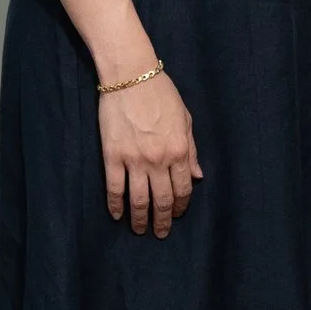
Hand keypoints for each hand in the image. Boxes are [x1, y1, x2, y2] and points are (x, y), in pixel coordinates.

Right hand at [99, 71, 200, 235]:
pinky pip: (114, 187)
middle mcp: (159, 160)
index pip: (183, 189)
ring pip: (139, 199)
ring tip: (139, 229)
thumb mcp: (185, 120)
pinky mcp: (113, 156)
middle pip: (162, 200)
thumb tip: (198, 177)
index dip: (181, 207)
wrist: (131, 76)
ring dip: (140, 219)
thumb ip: (191, 150)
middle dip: (162, 220)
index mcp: (180, 150)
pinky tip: (117, 215)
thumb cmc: (162, 94)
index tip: (177, 216)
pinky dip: (115, 205)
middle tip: (160, 233)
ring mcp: (134, 160)